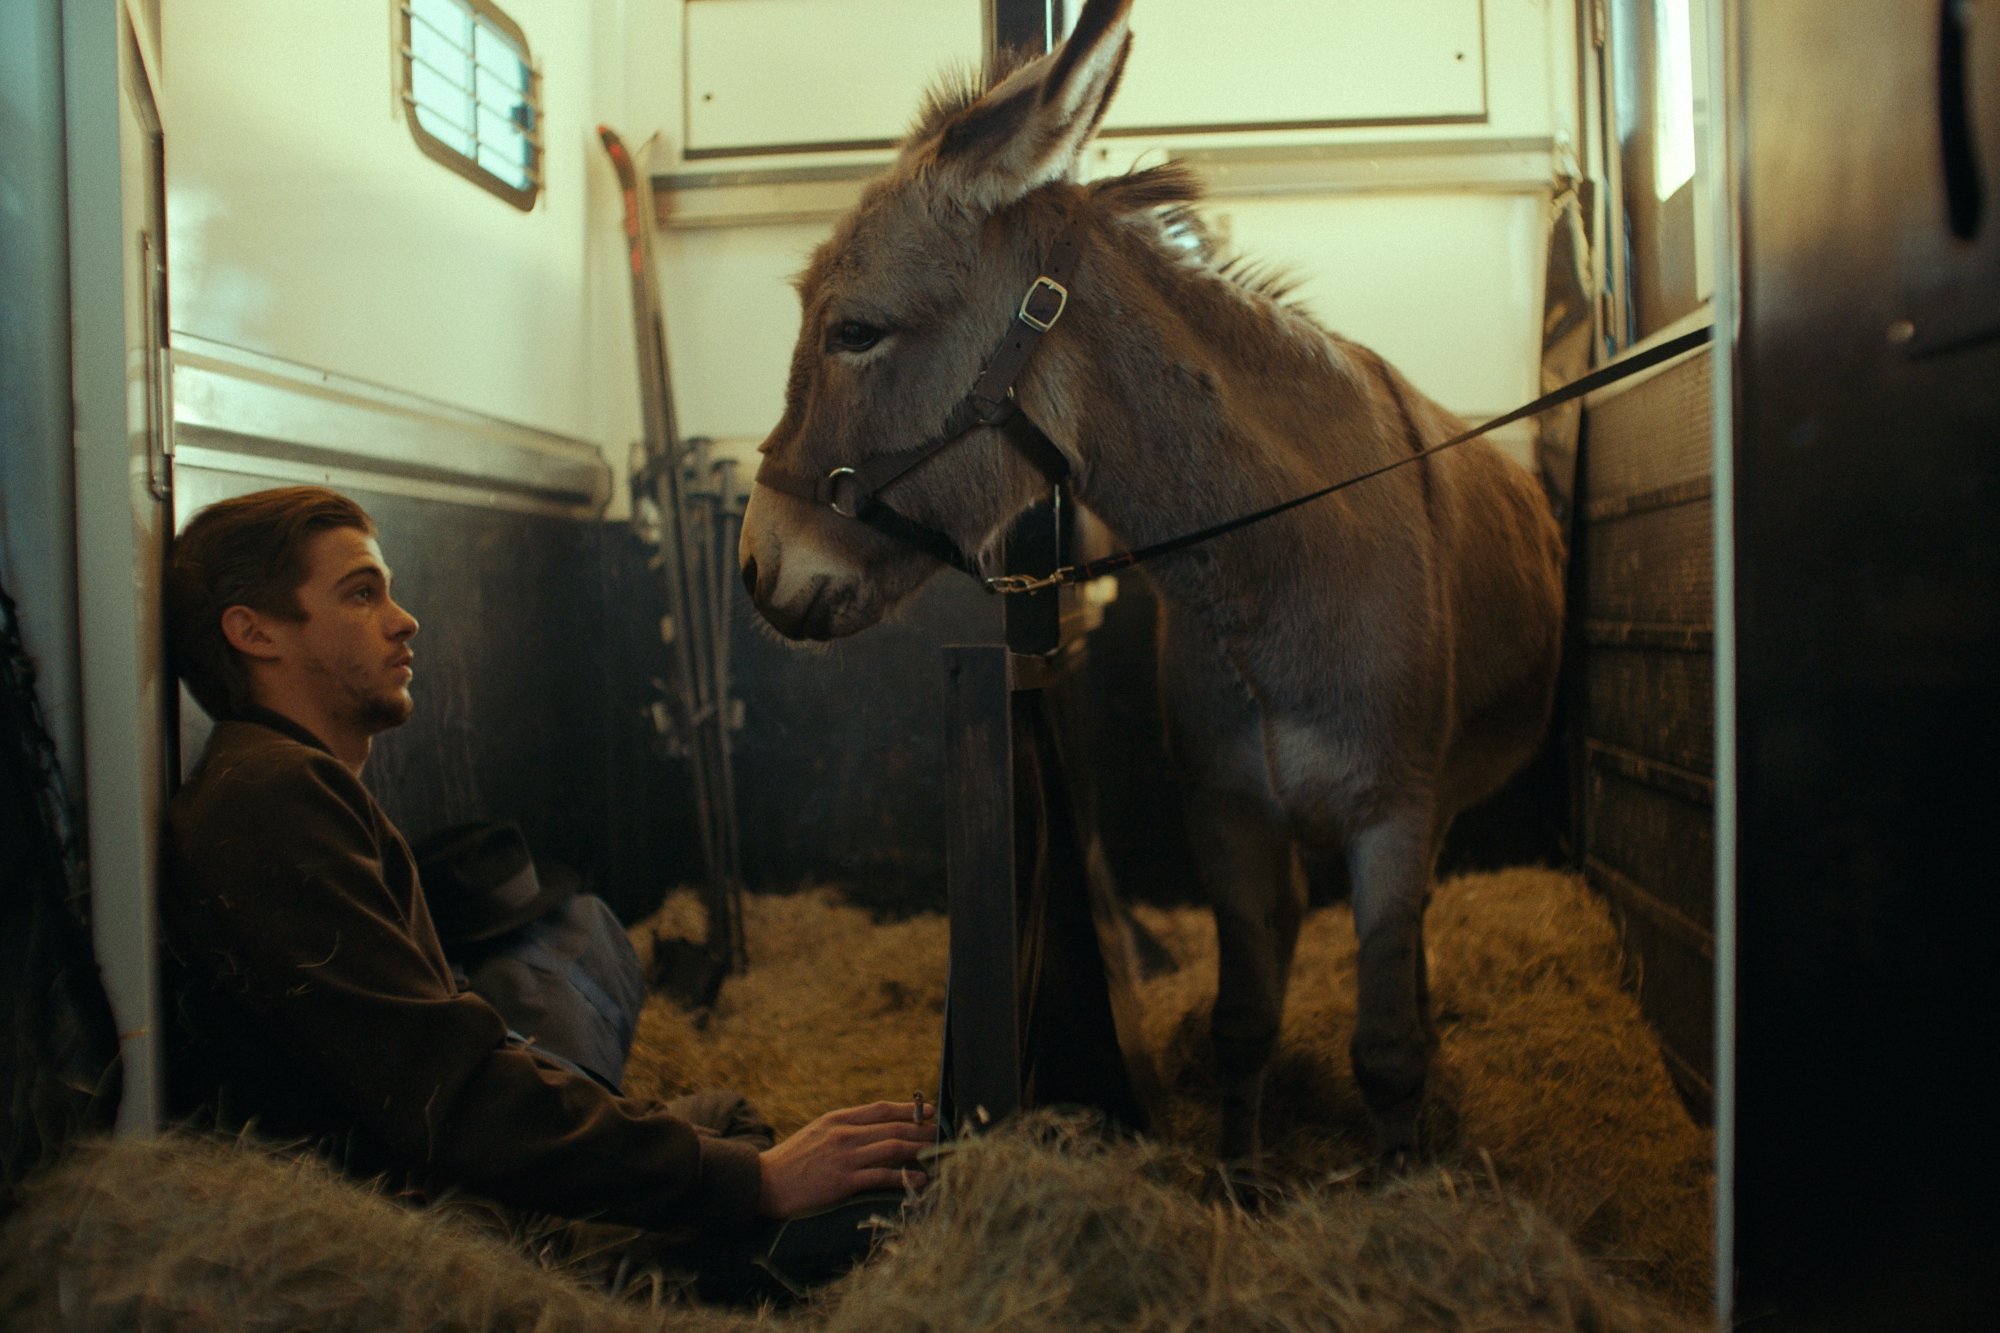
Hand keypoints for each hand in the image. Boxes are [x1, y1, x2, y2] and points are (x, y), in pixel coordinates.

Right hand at [756, 1100, 935, 1218]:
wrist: (764, 1182)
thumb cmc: (791, 1161)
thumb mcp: (816, 1133)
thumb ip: (842, 1129)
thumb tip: (872, 1129)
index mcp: (837, 1119)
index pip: (880, 1109)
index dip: (908, 1109)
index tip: (927, 1111)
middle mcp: (844, 1134)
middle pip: (893, 1128)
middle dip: (921, 1130)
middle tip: (941, 1132)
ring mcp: (845, 1157)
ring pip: (892, 1148)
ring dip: (919, 1150)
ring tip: (938, 1152)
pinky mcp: (844, 1181)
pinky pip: (882, 1176)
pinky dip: (906, 1177)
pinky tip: (921, 1179)